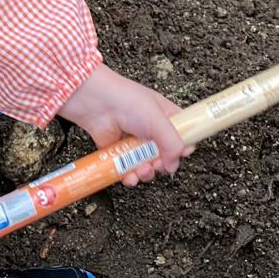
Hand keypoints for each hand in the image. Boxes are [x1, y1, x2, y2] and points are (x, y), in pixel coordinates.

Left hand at [56, 64, 191, 185]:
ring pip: (147, 165)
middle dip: (162, 164)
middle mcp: (151, 129)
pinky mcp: (118, 150)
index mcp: (165, 116)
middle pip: (165, 155)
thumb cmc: (127, 101)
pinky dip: (129, 176)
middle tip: (157, 163)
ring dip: (145, 173)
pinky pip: (128, 169)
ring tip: (141, 169)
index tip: (180, 155)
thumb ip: (172, 144)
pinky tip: (129, 176)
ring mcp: (134, 141)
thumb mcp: (158, 120)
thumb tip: (173, 165)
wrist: (96, 103)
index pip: (182, 135)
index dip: (183, 147)